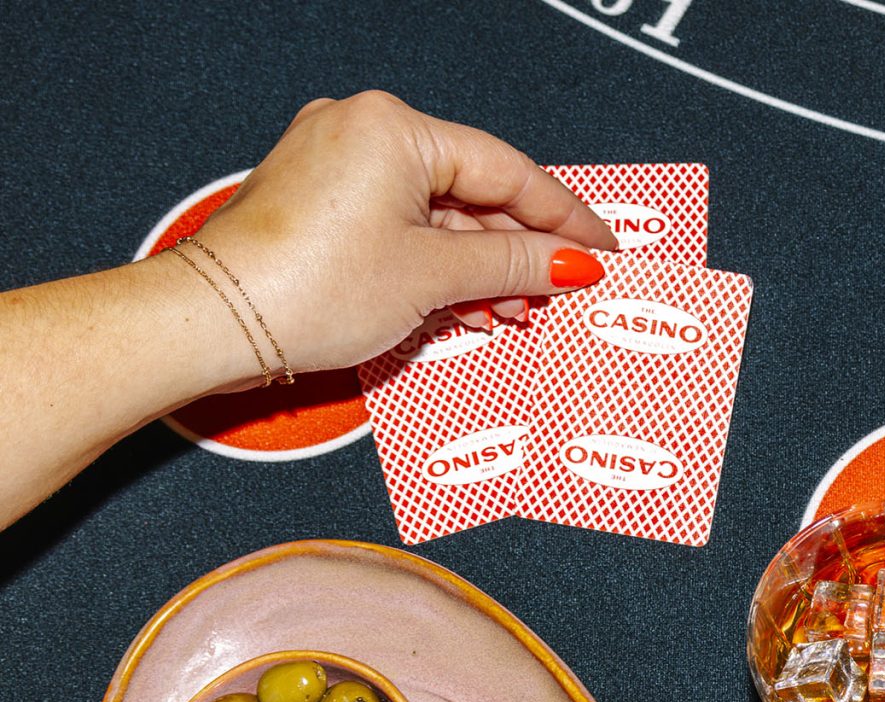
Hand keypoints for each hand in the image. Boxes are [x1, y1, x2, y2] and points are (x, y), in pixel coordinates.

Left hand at [187, 90, 617, 379]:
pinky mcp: (318, 202)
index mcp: (395, 127)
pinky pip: (399, 224)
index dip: (564, 220)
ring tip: (511, 312)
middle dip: (518, 250)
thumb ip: (515, 263)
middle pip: (474, 191)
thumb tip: (571, 263)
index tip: (603, 252)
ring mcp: (335, 164)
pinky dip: (435, 263)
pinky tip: (463, 304)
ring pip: (438, 213)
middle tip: (560, 294)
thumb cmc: (305, 287)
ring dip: (479, 266)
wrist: (213, 322)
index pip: (509, 171)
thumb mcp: (434, 276)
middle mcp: (362, 130)